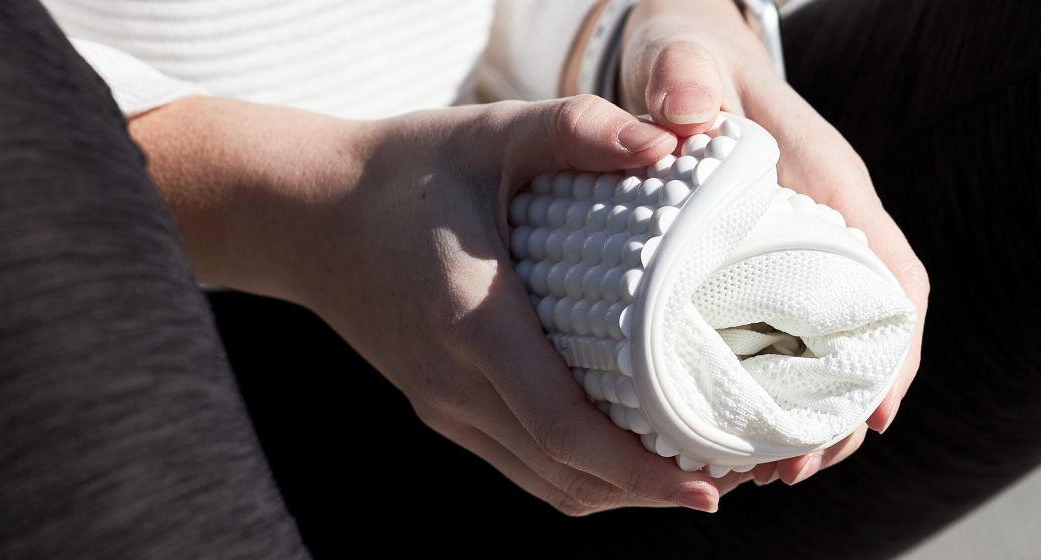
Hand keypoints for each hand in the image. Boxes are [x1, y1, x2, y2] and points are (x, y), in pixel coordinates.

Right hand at [130, 95, 722, 514]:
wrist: (303, 212)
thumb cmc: (406, 169)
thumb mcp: (491, 131)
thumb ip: (579, 128)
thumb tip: (672, 141)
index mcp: (474, 324)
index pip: (565, 429)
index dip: (641, 471)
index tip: (709, 482)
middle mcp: (456, 384)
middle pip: (569, 475)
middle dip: (656, 489)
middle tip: (737, 472)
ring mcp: (444, 407)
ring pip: (549, 485)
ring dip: (624, 493)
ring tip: (699, 471)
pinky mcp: (441, 410)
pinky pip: (524, 468)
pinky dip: (585, 477)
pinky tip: (634, 457)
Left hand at [618, 0, 931, 485]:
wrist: (677, 58)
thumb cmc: (685, 60)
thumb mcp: (679, 57)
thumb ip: (683, 75)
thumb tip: (682, 116)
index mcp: (831, 189)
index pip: (892, 279)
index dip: (894, 352)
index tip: (876, 416)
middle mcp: (827, 231)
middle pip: (867, 339)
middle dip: (843, 413)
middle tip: (788, 472)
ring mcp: (797, 259)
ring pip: (829, 356)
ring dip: (809, 420)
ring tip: (765, 477)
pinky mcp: (760, 277)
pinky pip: (785, 350)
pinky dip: (771, 398)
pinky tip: (735, 439)